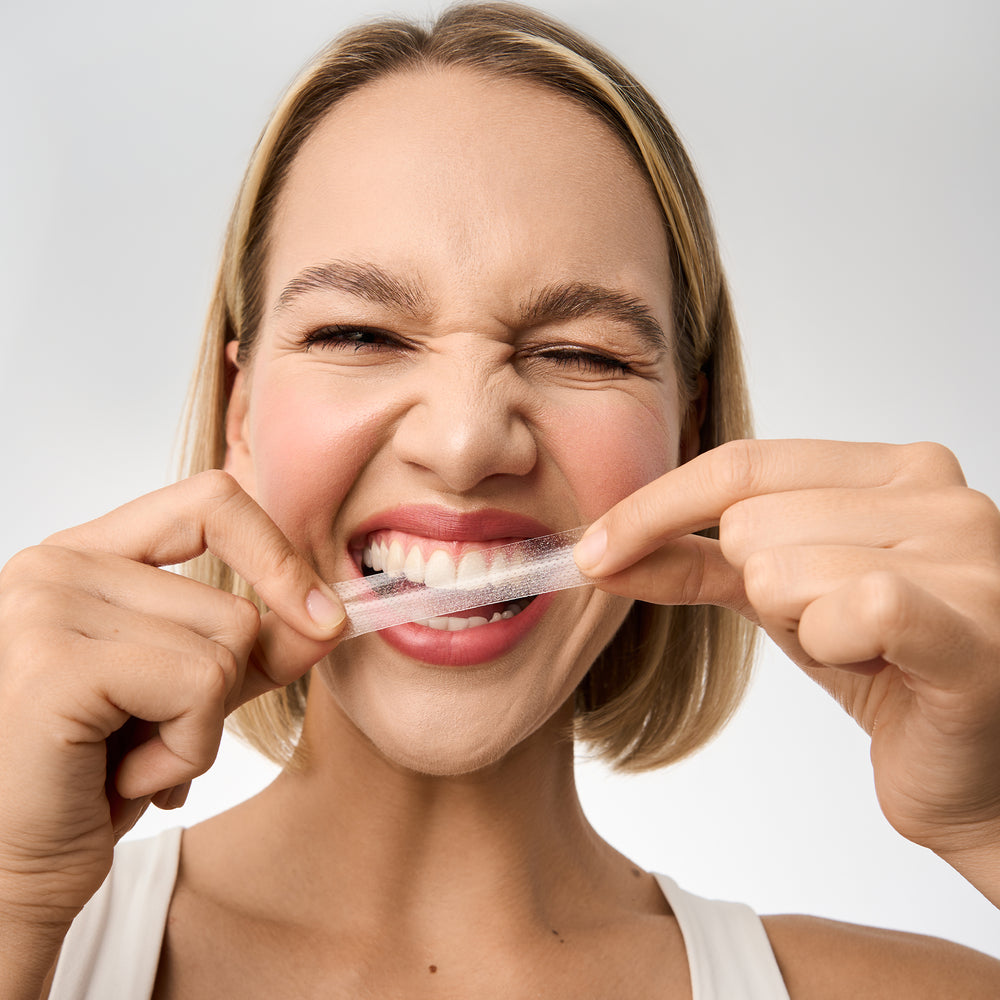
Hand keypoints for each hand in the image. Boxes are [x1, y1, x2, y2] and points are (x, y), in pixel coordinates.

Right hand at [0, 471, 344, 958]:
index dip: (278, 556)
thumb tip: (332, 616)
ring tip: (126, 756)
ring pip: (227, 645)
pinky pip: (200, 686)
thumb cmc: (94, 775)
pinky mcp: (58, 665)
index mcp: (85, 554)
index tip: (322, 615)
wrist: (18, 867)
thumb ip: (259, 648)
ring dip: (199, 729)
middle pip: (233, 605)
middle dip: (218, 694)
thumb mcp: (192, 695)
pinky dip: (185, 750)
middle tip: (144, 737)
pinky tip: (119, 776)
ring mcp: (47, 607)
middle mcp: (56, 565)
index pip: (211, 502)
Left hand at [574, 440, 999, 901]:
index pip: (741, 464)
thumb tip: (600, 552)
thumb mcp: (779, 597)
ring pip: (782, 566)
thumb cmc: (882, 669)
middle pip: (751, 521)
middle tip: (825, 626)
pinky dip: (833, 646)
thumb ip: (696, 561)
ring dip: (798, 624)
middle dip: (761, 590)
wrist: (970, 769)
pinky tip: (874, 665)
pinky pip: (848, 608)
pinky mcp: (975, 626)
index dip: (655, 508)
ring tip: (856, 647)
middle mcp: (941, 496)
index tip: (593, 550)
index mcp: (896, 469)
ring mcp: (968, 556)